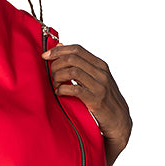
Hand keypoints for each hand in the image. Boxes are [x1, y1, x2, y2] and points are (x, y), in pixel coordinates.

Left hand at [41, 43, 132, 158]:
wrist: (119, 119)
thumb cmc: (104, 98)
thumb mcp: (95, 78)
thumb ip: (79, 64)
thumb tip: (60, 46)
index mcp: (100, 65)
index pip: (77, 49)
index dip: (59, 50)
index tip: (46, 56)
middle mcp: (101, 73)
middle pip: (72, 59)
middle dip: (56, 64)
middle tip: (51, 74)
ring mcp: (99, 86)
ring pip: (72, 72)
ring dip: (58, 77)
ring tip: (56, 84)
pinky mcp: (95, 100)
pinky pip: (75, 90)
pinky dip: (62, 90)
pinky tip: (59, 93)